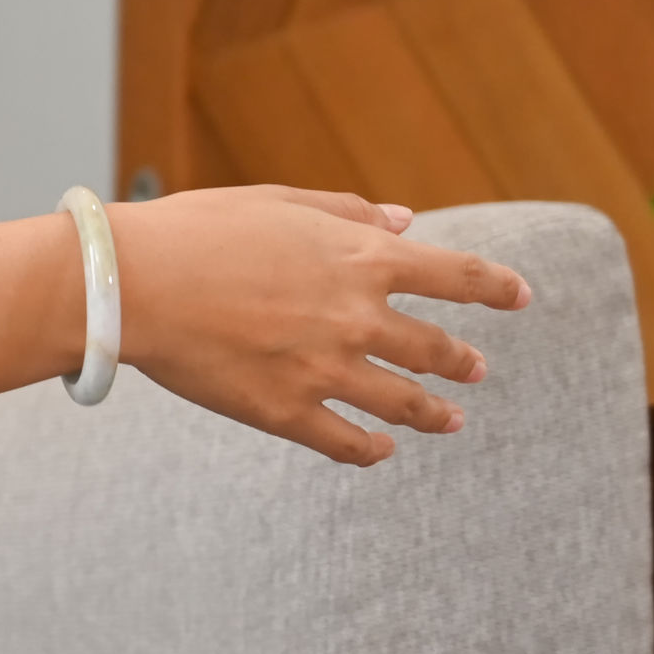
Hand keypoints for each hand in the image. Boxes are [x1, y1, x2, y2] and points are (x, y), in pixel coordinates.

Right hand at [105, 186, 532, 465]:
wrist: (132, 284)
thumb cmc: (195, 230)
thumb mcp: (277, 202)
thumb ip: (348, 212)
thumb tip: (403, 221)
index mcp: (361, 258)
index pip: (458, 275)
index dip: (496, 287)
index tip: (520, 297)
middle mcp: (357, 316)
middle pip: (435, 348)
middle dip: (461, 360)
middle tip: (476, 370)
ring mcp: (325, 370)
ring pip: (402, 402)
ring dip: (433, 412)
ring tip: (450, 420)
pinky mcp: (286, 412)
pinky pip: (347, 443)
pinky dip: (372, 449)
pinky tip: (381, 450)